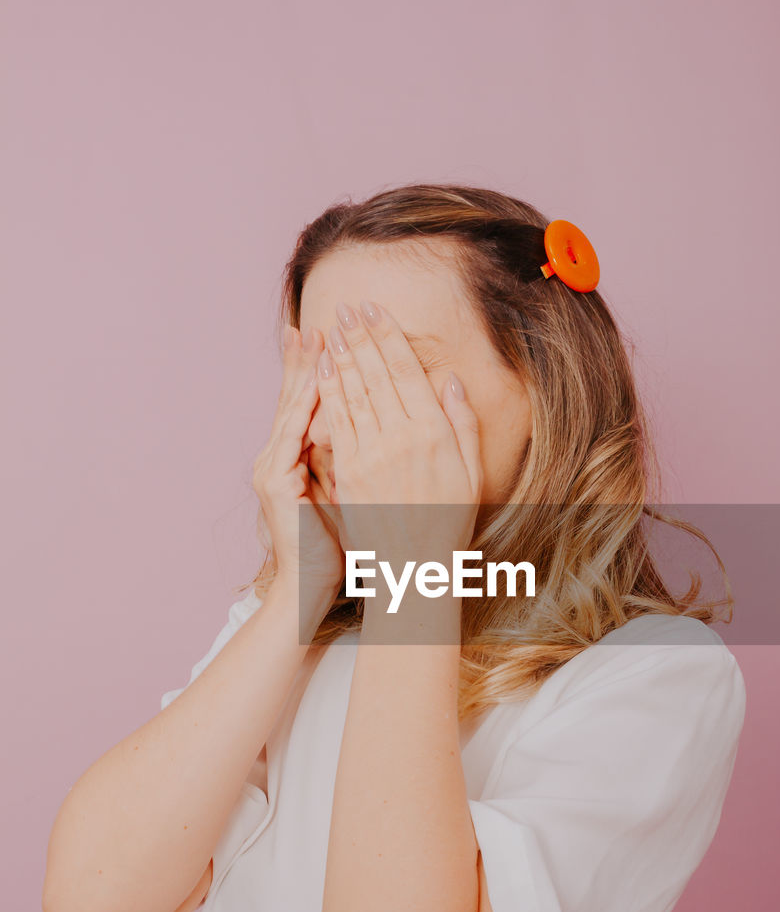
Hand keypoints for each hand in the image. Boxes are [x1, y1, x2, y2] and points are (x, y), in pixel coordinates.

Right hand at [252, 325, 344, 604]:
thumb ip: (354, 460)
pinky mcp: (277, 481)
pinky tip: (321, 379)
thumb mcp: (347, 496)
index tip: (336, 340)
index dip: (320, 372)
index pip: (309, 406)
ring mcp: (273, 468)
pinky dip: (307, 405)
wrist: (310, 588)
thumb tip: (374, 431)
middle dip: (307, 360)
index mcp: (294, 461)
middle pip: (295, 398)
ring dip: (307, 371)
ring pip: (293, 409)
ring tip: (319, 337)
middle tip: (318, 323)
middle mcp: (277, 458)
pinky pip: (294, 434)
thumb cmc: (334, 548)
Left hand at [316, 300, 482, 568]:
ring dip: (342, 356)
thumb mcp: (473, 475)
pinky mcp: (349, 474)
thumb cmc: (448, 524)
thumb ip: (463, 426)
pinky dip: (329, 392)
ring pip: (354, 393)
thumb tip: (450, 382)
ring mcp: (372, 456)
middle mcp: (402, 439)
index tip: (374, 311)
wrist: (415, 570)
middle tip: (347, 307)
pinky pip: (337, 423)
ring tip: (332, 328)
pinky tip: (324, 371)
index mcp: (435, 434)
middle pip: (377, 375)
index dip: (388, 337)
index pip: (406, 371)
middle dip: (360, 337)